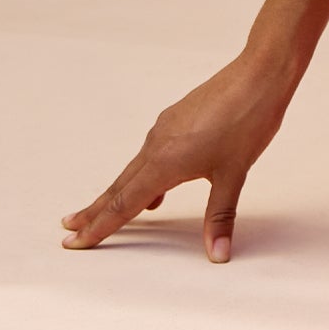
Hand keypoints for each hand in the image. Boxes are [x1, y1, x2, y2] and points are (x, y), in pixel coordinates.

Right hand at [59, 51, 296, 262]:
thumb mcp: (234, 175)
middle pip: (119, 186)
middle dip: (95, 210)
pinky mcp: (176, 118)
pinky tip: (155, 186)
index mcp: (164, 163)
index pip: (124, 204)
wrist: (259, 75)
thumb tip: (218, 254)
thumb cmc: (248, 121)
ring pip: (134, 168)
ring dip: (117, 190)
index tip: (74, 241)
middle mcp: (156, 145)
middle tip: (69, 228)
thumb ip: (220, 217)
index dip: (100, 227)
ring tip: (102, 209)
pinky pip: (150, 152)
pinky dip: (142, 173)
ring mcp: (165, 129)